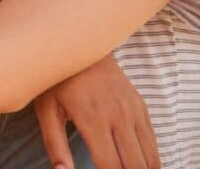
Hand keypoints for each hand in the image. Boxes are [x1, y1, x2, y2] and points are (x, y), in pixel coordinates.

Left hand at [35, 54, 158, 168]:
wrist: (79, 43)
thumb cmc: (57, 79)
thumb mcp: (46, 110)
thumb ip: (55, 144)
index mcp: (92, 118)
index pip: (110, 165)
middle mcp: (118, 114)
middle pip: (134, 164)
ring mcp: (132, 109)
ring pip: (150, 155)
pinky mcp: (140, 104)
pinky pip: (152, 139)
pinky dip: (151, 158)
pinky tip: (143, 166)